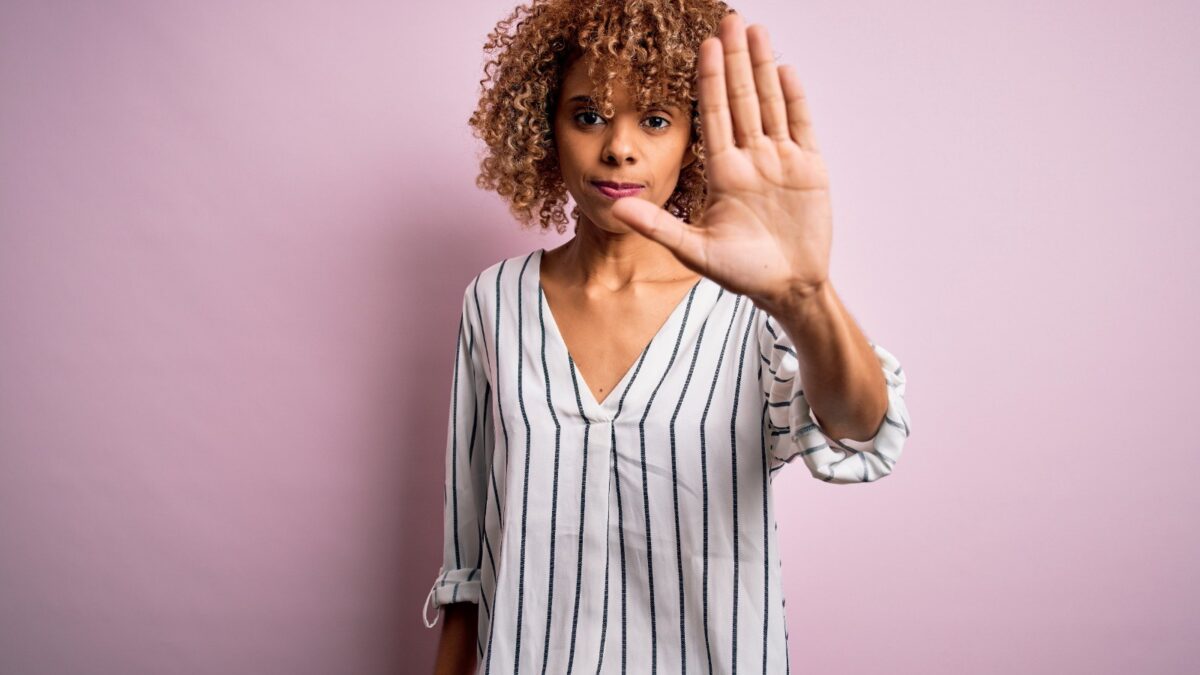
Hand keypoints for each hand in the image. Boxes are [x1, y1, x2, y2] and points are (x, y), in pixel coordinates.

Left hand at [610, 12, 832, 310]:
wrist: (788, 288)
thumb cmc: (742, 273)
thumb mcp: (695, 251)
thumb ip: (659, 227)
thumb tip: (616, 209)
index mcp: (723, 173)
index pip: (713, 115)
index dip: (708, 80)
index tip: (700, 46)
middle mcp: (750, 159)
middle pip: (742, 99)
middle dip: (734, 59)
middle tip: (729, 19)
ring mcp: (781, 161)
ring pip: (770, 103)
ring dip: (763, 67)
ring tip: (756, 31)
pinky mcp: (810, 168)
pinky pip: (801, 124)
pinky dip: (794, 98)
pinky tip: (784, 69)